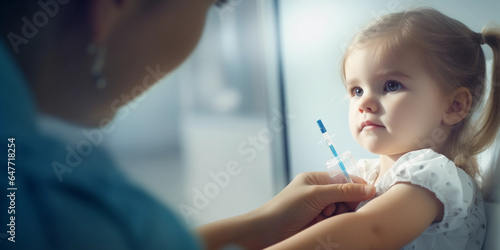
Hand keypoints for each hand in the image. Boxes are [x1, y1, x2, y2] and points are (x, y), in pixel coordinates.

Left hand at [253, 171, 374, 242]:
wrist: (268, 231)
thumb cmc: (285, 208)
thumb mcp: (316, 195)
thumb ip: (343, 191)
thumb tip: (369, 188)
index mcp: (316, 180)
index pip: (344, 179)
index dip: (357, 186)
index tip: (370, 194)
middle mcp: (319, 193)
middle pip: (346, 195)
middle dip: (348, 202)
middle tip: (341, 209)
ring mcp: (319, 209)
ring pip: (343, 210)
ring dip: (340, 215)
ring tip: (326, 217)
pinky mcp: (319, 224)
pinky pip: (336, 222)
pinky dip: (335, 224)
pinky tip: (327, 225)